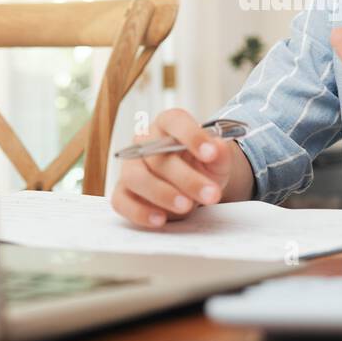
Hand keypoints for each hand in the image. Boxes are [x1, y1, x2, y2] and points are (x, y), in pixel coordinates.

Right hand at [110, 108, 231, 228]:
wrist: (193, 187)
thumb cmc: (201, 167)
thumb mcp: (218, 160)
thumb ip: (220, 153)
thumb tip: (217, 147)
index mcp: (168, 125)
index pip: (174, 121)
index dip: (192, 135)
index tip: (211, 154)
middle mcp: (145, 142)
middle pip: (157, 156)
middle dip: (186, 178)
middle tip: (210, 194)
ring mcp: (130, 167)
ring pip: (136, 177)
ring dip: (162, 194)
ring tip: (186, 206)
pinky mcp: (122, 193)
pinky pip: (122, 201)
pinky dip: (140, 212)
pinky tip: (160, 219)